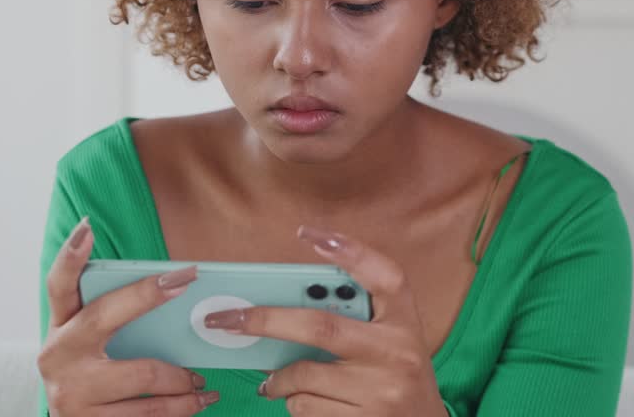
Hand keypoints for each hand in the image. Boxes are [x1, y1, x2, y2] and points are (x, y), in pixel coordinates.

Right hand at [38, 216, 219, 415]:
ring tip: (203, 377)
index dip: (69, 256)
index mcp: (59, 329)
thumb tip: (169, 289)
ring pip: (142, 376)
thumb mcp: (85, 345)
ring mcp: (73, 394)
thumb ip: (109, 320)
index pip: (59, 286)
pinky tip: (198, 401)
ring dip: (182, 377)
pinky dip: (181, 408)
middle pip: (104, 316)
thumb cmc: (88, 376)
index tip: (87, 226)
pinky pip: (148, 414)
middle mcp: (59, 356)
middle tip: (184, 283)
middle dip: (146, 296)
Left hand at [202, 225, 449, 415]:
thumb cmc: (394, 372)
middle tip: (228, 319)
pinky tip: (302, 400)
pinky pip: (306, 406)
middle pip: (320, 327)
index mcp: (405, 320)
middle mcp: (397, 352)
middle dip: (266, 320)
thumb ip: (354, 316)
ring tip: (275, 380)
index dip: (350, 251)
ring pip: (303, 375)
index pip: (386, 275)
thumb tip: (282, 303)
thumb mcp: (389, 338)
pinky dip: (293, 401)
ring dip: (279, 378)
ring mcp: (381, 390)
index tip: (307, 234)